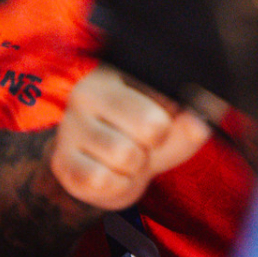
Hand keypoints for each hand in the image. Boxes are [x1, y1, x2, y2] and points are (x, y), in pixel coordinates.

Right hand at [47, 65, 211, 210]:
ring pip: (126, 155)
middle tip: (143, 142)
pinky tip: (110, 174)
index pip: (165, 90)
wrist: (108, 174)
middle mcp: (88, 90)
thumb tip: (197, 125)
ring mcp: (70, 124)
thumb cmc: (145, 140)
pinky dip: (117, 186)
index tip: (164, 116)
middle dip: (156, 143)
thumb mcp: (176, 124)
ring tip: (126, 158)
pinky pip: (102, 180)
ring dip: (135, 168)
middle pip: (151, 125)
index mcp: (120, 70)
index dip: (174, 114)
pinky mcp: (61, 160)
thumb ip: (194, 119)